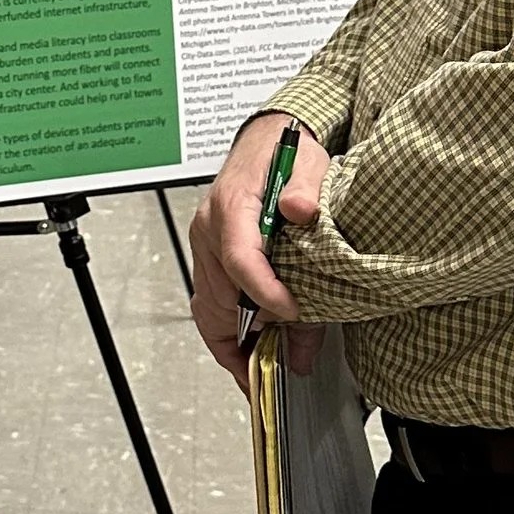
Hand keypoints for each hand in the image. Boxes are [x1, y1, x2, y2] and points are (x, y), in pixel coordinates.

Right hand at [188, 113, 329, 382]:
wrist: (267, 139)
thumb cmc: (284, 152)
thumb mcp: (306, 162)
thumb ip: (306, 189)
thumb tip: (303, 211)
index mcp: (231, 208)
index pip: (240, 259)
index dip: (265, 293)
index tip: (293, 313)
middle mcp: (211, 232)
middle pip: (215, 298)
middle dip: (239, 341)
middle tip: (266, 375)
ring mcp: (207, 248)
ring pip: (208, 307)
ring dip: (232, 343)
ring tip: (259, 373)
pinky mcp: (213, 259)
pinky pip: (212, 303)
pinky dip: (230, 331)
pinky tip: (253, 348)